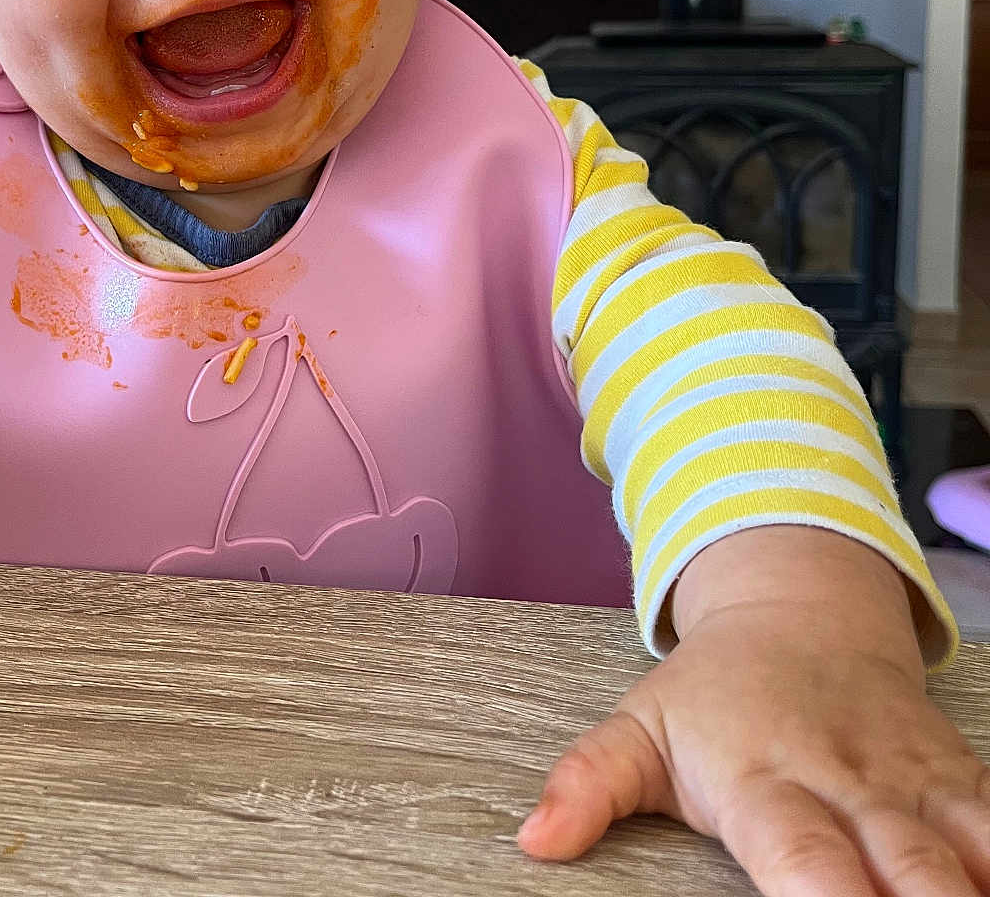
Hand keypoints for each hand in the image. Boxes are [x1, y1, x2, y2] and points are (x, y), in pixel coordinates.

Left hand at [518, 530, 989, 894]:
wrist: (798, 610)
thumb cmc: (715, 692)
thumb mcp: (641, 726)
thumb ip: (590, 781)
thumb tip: (534, 840)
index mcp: (764, 781)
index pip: (803, 861)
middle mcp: (849, 783)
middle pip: (911, 875)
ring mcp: (914, 782)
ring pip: (974, 853)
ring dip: (978, 892)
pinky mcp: (961, 777)